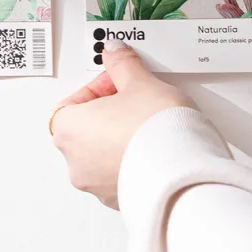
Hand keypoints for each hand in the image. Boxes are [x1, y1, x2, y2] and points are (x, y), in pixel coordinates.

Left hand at [48, 45, 190, 207]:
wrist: (182, 173)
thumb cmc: (154, 132)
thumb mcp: (140, 83)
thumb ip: (123, 65)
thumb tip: (115, 53)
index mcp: (69, 130)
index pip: (71, 102)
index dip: (97, 88)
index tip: (118, 82)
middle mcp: (75, 162)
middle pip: (85, 128)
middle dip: (110, 113)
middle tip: (135, 101)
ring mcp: (95, 185)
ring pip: (102, 154)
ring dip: (120, 138)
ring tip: (148, 125)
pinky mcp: (118, 198)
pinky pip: (119, 173)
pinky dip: (131, 161)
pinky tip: (153, 149)